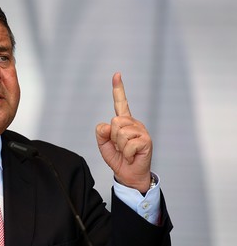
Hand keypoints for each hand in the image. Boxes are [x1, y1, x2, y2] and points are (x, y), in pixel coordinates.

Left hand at [96, 72, 152, 192]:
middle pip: (115, 122)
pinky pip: (128, 144)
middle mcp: (134, 123)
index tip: (117, 74)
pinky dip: (126, 153)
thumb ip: (101, 132)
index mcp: (123, 122)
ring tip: (126, 151)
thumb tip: (109, 125)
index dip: (118, 88)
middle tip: (120, 147)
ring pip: (121, 132)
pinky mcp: (146, 140)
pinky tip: (132, 156)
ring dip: (120, 146)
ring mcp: (141, 131)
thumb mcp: (103, 144)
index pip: (121, 102)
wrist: (128, 174)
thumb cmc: (117, 158)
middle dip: (113, 137)